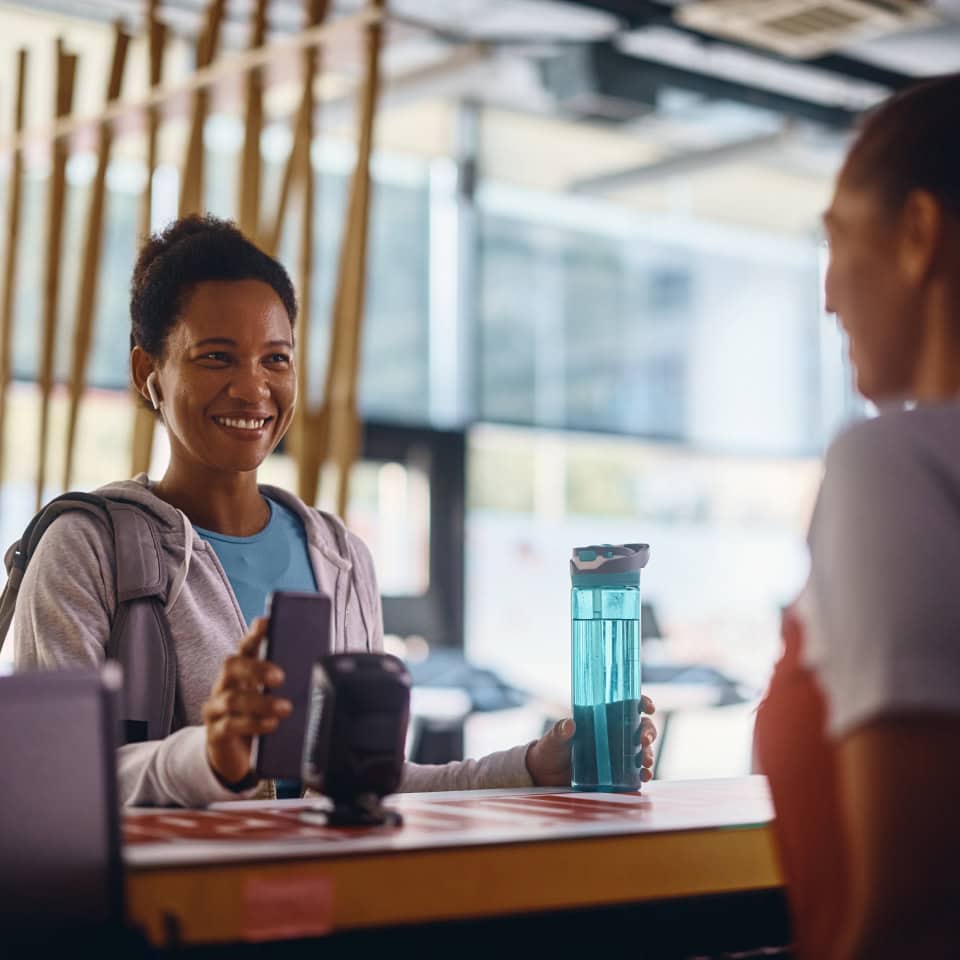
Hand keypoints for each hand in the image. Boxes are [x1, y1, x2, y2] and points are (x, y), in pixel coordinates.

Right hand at [202, 616, 292, 786]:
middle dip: (257, 668)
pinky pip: (230, 725)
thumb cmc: (261, 717)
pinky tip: (271, 725)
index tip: (267, 623)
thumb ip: (291, 682)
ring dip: (261, 703)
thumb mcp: (276, 697)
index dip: (255, 633)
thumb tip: (322, 670)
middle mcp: (226, 683)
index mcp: (244, 669)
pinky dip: (252, 724)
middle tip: (280, 676)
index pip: (247, 645)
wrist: (237, 757)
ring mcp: (217, 707)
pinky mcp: (216, 732)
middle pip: (233, 666)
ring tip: (285, 708)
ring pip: (233, 699)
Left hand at [525, 695, 657, 786]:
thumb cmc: (550, 749)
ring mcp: (617, 754)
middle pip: (641, 727)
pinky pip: (635, 772)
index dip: (642, 702)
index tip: (648, 707)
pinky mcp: (617, 774)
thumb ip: (560, 731)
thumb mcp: (554, 738)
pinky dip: (643, 774)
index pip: (628, 704)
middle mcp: (614, 733)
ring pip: (642, 750)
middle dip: (648, 732)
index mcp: (603, 717)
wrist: (545, 776)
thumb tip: (570, 725)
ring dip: (649, 754)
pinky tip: (644, 776)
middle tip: (644, 740)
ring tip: (646, 763)